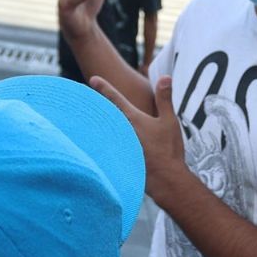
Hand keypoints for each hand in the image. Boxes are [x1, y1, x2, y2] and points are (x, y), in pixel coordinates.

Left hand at [91, 74, 187, 202]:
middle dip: (97, 106)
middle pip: (104, 115)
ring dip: (98, 124)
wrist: (166, 180)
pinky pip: (106, 146)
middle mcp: (122, 131)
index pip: (115, 98)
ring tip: (89, 120)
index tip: (93, 79)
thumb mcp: (169, 121)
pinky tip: (97, 144)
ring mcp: (118, 145)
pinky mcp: (117, 158)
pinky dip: (102, 141)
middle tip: (87, 99)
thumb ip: (164, 99)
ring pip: (103, 130)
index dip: (103, 87)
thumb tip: (165, 76)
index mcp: (133, 119)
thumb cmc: (169, 150)